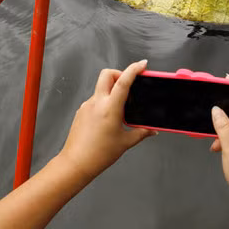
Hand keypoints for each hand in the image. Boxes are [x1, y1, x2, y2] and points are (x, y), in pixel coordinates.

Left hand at [58, 60, 154, 180]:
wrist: (76, 163)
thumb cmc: (98, 154)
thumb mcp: (125, 142)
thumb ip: (141, 133)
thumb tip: (152, 130)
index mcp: (110, 108)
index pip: (123, 81)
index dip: (134, 69)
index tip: (142, 64)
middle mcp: (97, 103)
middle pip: (107, 74)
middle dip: (119, 73)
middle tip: (129, 83)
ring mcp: (87, 106)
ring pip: (101, 87)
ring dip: (112, 89)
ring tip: (121, 107)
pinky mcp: (81, 111)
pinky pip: (95, 100)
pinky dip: (104, 102)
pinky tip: (109, 117)